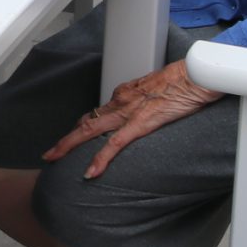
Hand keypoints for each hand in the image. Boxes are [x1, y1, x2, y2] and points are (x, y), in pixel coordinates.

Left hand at [43, 59, 221, 178]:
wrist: (198, 73)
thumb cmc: (186, 79)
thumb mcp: (160, 90)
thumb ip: (148, 101)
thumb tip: (146, 110)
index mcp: (126, 93)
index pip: (98, 112)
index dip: (83, 127)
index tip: (73, 137)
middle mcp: (121, 100)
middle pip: (87, 121)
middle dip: (66, 138)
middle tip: (49, 152)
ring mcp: (129, 111)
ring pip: (91, 130)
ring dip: (69, 146)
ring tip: (53, 159)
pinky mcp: (141, 122)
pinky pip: (115, 144)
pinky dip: (100, 159)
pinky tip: (90, 172)